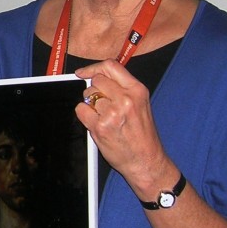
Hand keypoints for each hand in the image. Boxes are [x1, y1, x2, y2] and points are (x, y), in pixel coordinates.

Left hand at [74, 60, 173, 188]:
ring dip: (90, 105)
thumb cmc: (143, 136)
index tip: (84, 73)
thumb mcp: (141, 105)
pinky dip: (84, 116)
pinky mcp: (100, 127)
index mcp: (137, 91)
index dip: (93, 68)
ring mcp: (112, 113)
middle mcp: (126, 99)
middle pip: (96, 81)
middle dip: (94, 90)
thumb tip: (98, 76)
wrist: (146, 161)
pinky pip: (81, 110)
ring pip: (87, 95)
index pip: (111, 66)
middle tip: (101, 104)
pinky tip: (96, 124)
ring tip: (102, 117)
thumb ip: (123, 89)